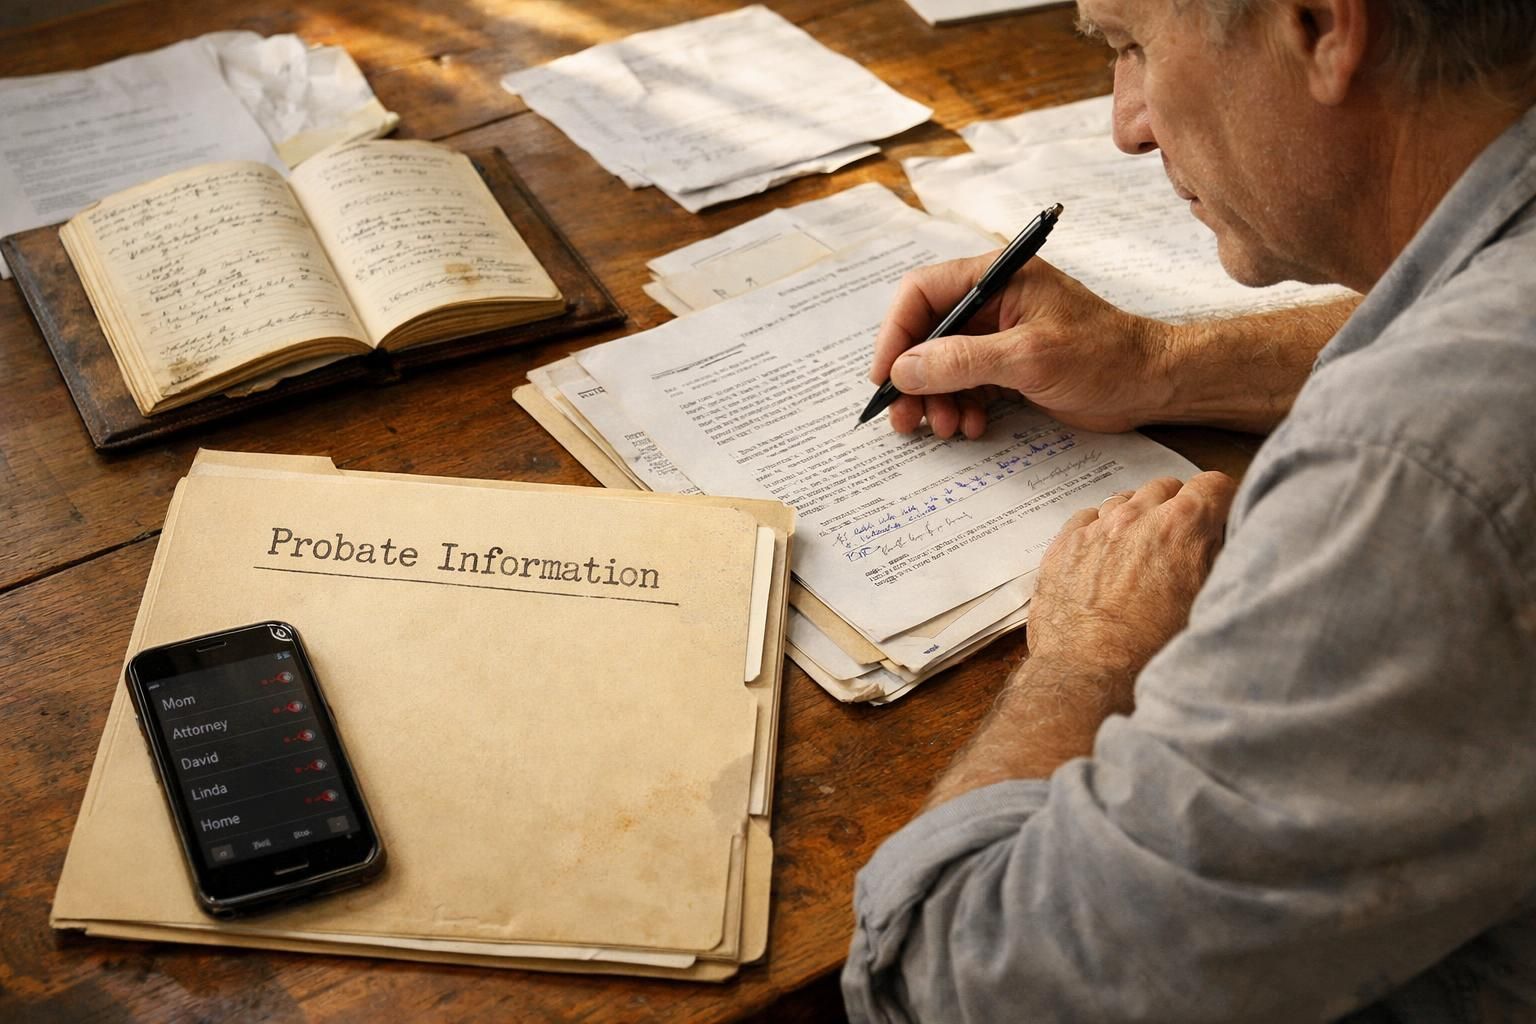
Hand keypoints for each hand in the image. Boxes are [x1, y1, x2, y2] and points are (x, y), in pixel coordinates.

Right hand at [870, 252, 1173, 437]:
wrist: (1153, 384)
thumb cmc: (1105, 356)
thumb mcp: (1029, 357)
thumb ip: (963, 361)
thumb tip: (905, 369)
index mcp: (997, 277)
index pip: (922, 293)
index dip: (896, 335)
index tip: (885, 377)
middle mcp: (992, 300)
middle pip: (926, 333)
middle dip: (913, 378)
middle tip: (905, 418)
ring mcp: (999, 334)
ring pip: (942, 365)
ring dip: (936, 400)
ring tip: (946, 429)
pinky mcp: (1009, 365)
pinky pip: (965, 385)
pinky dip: (961, 407)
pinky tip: (973, 426)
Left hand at [1026, 472, 1236, 689]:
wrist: (1090, 677)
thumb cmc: (1153, 653)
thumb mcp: (1209, 605)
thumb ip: (1220, 561)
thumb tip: (1224, 539)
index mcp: (1182, 528)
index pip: (1213, 484)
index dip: (1220, 502)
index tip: (1218, 518)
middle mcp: (1137, 518)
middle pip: (1166, 488)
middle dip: (1177, 508)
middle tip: (1179, 543)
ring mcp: (1095, 529)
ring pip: (1124, 501)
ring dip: (1137, 519)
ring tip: (1140, 556)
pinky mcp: (1063, 546)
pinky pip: (1087, 519)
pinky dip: (1099, 531)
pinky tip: (1105, 561)